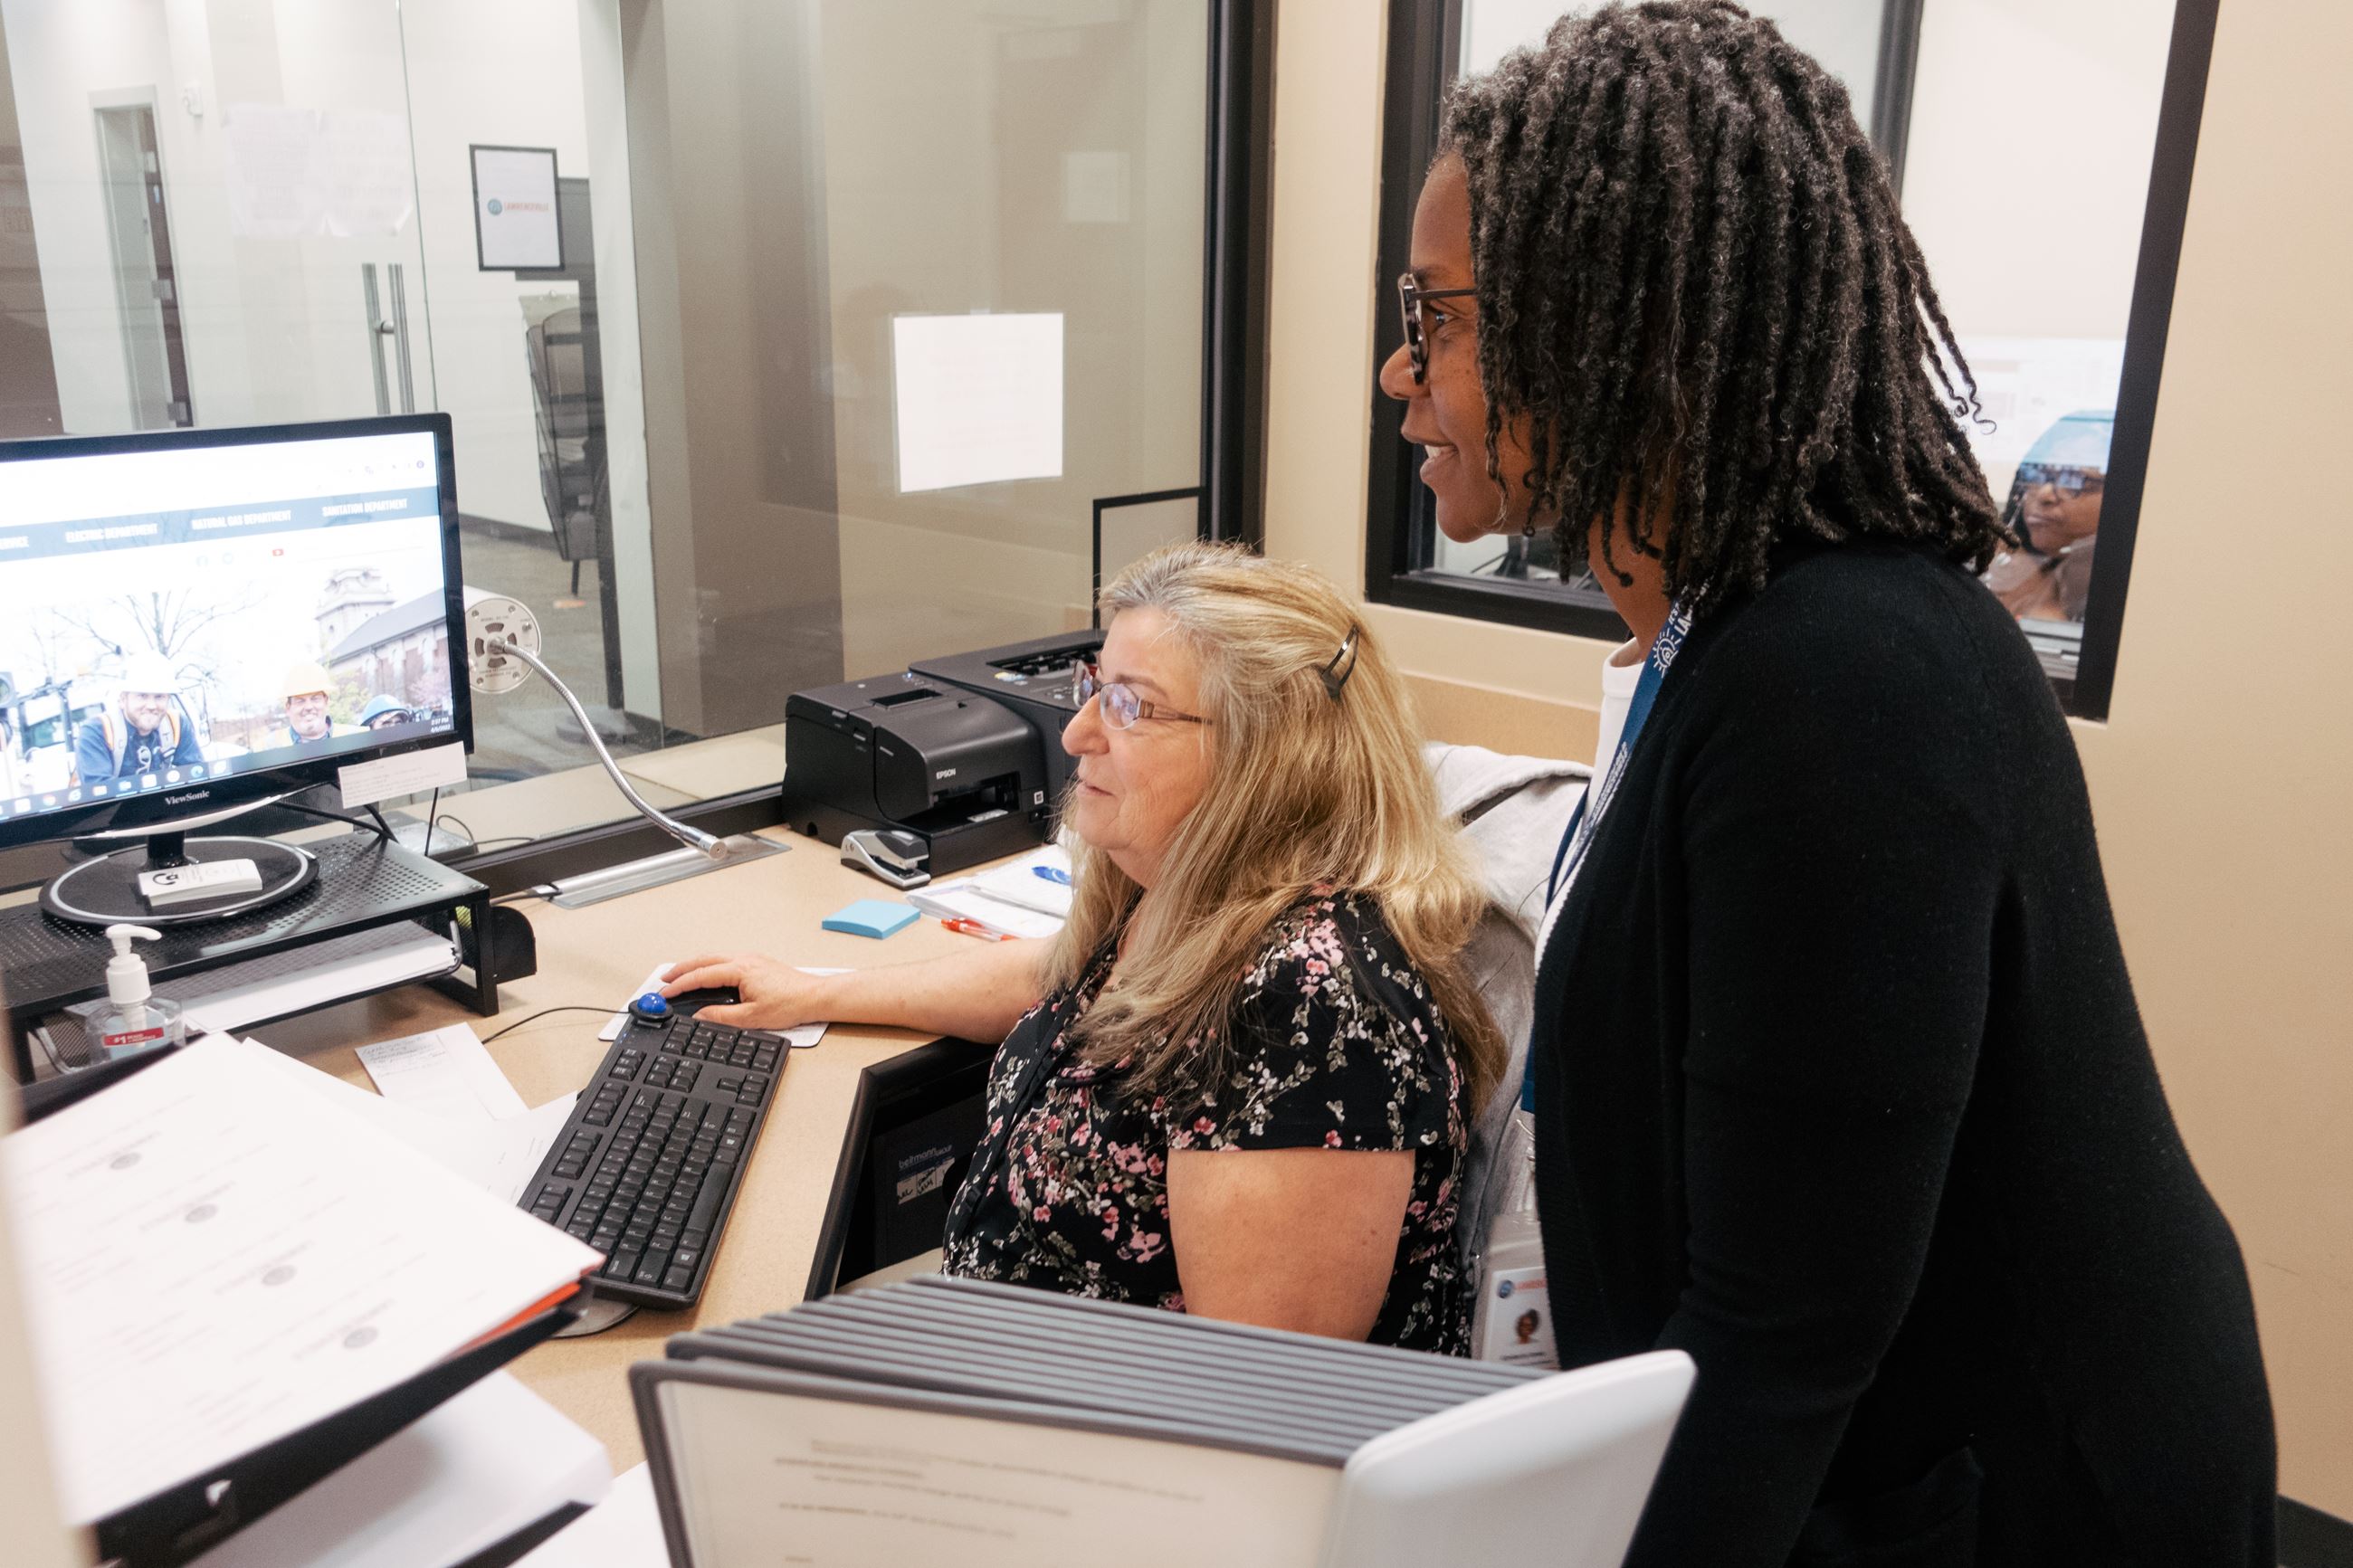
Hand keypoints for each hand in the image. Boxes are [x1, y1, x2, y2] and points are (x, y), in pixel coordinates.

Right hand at [661, 953, 834, 1029]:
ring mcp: (751, 959)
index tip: (665, 993)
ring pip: (714, 957)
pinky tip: (707, 974)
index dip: (679, 985)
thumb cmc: (791, 1004)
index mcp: (740, 970)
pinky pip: (726, 959)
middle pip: (703, 960)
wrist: (815, 996)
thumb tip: (700, 1016)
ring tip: (680, 976)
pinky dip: (709, 965)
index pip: (701, 975)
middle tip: (664, 980)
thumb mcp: (752, 1017)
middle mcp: (744, 959)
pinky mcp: (757, 963)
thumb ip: (721, 1017)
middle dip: (681, 969)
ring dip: (695, 966)